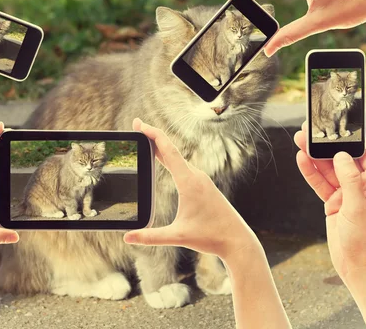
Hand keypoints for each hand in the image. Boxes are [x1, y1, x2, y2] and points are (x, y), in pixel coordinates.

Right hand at [123, 119, 257, 260]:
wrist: (238, 241)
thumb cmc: (211, 237)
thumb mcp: (178, 236)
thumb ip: (151, 237)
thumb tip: (127, 238)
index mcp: (189, 182)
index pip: (168, 151)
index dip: (152, 134)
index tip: (139, 124)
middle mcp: (196, 176)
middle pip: (171, 149)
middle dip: (152, 136)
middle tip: (136, 125)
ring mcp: (201, 180)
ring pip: (177, 157)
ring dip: (161, 146)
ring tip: (145, 140)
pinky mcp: (204, 186)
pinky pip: (183, 165)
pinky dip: (169, 157)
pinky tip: (164, 160)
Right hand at [294, 124, 365, 280]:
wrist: (357, 268)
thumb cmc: (365, 242)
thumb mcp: (358, 209)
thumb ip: (350, 180)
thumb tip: (342, 155)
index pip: (364, 154)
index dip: (348, 139)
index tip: (333, 126)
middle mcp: (363, 186)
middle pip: (341, 159)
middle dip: (325, 146)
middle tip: (308, 131)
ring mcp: (347, 193)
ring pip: (328, 169)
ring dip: (313, 156)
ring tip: (299, 141)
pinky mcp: (333, 202)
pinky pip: (320, 183)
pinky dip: (310, 172)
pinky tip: (301, 160)